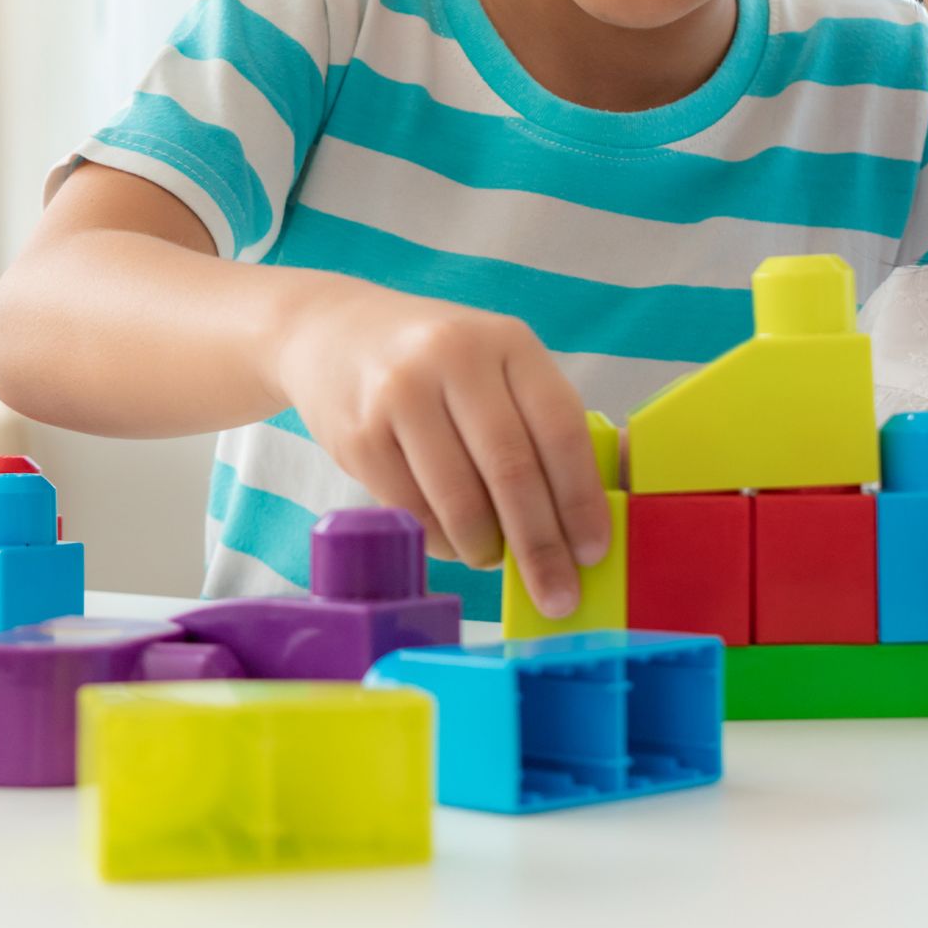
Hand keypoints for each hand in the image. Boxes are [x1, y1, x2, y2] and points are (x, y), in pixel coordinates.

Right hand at [272, 278, 611, 616]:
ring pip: (460, 500)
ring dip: (487, 548)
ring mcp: (400, 395)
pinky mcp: (359, 435)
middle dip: (540, 544)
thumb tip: (587, 512)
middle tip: (558, 595)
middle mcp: (455, 359)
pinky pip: (412, 511)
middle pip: (511, 469)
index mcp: (508, 341)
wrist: (333, 331)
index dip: (580, 497)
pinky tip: (454, 542)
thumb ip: (538, 421)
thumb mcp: (495, 363)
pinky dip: (442, 542)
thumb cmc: (437, 362)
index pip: (559, 427)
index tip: (594, 550)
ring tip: (497, 562)